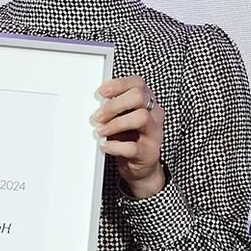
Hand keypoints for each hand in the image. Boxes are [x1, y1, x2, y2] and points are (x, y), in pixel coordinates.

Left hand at [94, 76, 165, 198]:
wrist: (142, 167)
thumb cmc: (130, 138)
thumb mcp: (123, 117)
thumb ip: (114, 107)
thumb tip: (96, 102)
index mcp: (148, 101)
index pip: (138, 83)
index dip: (119, 84)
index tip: (102, 92)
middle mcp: (154, 114)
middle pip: (139, 97)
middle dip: (114, 105)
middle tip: (98, 116)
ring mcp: (154, 133)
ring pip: (141, 117)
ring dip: (116, 124)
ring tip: (101, 131)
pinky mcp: (150, 153)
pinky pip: (132, 147)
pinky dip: (114, 146)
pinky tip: (105, 146)